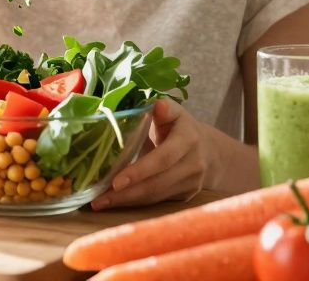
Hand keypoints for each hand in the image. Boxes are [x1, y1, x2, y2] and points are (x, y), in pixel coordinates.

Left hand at [91, 97, 208, 209]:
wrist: (209, 150)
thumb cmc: (180, 126)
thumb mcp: (174, 112)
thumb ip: (164, 108)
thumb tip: (157, 106)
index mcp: (188, 139)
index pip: (162, 158)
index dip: (140, 171)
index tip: (116, 182)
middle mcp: (193, 165)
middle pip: (156, 184)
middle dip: (126, 193)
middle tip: (98, 199)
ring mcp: (192, 184)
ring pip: (155, 196)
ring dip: (126, 202)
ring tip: (100, 203)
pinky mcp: (185, 196)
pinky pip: (157, 201)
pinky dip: (135, 202)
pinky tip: (115, 202)